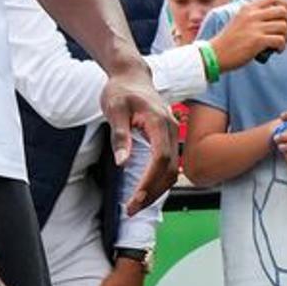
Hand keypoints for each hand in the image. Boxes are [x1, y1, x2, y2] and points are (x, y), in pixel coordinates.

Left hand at [102, 67, 177, 206]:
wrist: (132, 76)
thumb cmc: (120, 91)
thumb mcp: (114, 109)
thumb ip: (120, 136)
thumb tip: (122, 163)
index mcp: (158, 121)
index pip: (160, 159)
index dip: (149, 181)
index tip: (134, 198)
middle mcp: (171, 128)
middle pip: (169, 169)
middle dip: (152, 192)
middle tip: (131, 209)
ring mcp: (173, 133)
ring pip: (173, 170)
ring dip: (157, 190)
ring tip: (136, 204)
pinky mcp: (169, 138)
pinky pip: (170, 164)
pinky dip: (159, 181)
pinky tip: (145, 191)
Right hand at [215, 0, 286, 66]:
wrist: (215, 54)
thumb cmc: (229, 41)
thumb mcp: (239, 20)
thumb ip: (253, 16)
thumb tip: (275, 17)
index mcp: (248, 8)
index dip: (286, 3)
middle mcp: (252, 15)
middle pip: (283, 11)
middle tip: (285, 33)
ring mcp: (255, 27)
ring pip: (283, 26)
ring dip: (286, 37)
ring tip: (280, 44)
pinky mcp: (257, 41)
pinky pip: (280, 40)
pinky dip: (282, 46)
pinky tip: (277, 50)